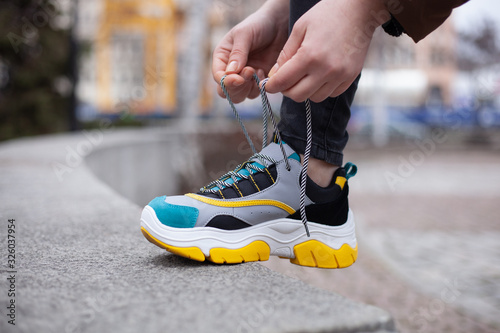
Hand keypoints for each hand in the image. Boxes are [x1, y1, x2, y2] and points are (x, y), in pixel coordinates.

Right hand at [212, 0, 288, 102]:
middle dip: (237, 87)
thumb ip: (237, 52)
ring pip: (240, 95)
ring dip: (249, 88)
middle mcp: (231, 70)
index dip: (226, 81)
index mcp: (222, 57)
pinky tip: (265, 72)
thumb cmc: (258, 25)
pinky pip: (255, 93)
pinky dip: (260, 87)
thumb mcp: (244, 34)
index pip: (218, 76)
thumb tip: (230, 72)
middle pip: (226, 92)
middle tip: (250, 72)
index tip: (238, 78)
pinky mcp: (259, 81)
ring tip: (258, 70)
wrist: (279, 25)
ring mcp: (245, 78)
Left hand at [265, 0, 388, 102]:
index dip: (272, 86)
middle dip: (287, 90)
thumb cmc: (326, 14)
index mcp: (309, 56)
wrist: (359, 10)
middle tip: (285, 81)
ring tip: (303, 76)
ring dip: (305, 91)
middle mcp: (326, 70)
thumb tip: (275, 75)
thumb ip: (285, 54)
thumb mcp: (300, 28)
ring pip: (314, 98)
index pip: (283, 82)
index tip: (268, 85)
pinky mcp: (350, 77)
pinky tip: (319, 76)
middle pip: (297, 96)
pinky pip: (330, 94)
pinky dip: (321, 89)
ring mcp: (340, 76)